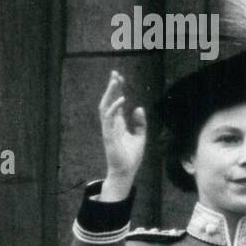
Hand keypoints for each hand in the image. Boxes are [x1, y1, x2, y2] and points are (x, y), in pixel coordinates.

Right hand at [98, 71, 145, 196]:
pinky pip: (109, 119)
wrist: (126, 171)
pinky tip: (122, 99)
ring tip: (115, 81)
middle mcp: (111, 124)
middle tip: (115, 73)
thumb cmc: (131, 156)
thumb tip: (138, 107)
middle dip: (111, 87)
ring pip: (105, 107)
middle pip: (108, 101)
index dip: (117, 90)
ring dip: (110, 93)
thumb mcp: (140, 136)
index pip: (116, 102)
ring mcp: (108, 129)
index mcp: (118, 123)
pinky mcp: (109, 136)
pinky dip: (114, 108)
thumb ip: (140, 123)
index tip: (119, 77)